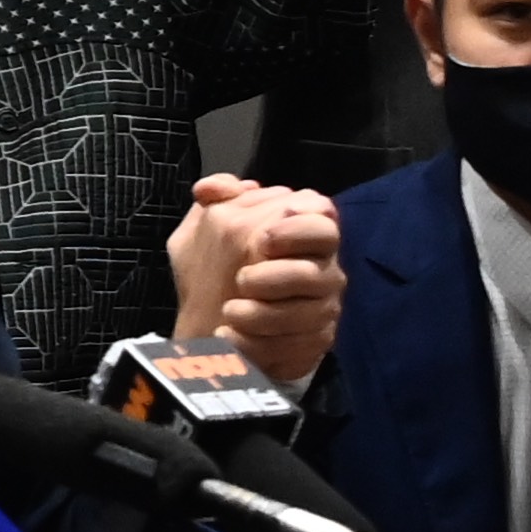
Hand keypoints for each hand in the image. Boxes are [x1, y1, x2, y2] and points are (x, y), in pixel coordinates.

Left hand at [165, 172, 347, 389]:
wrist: (212, 325)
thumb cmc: (220, 272)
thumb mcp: (208, 232)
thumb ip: (213, 205)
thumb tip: (207, 188)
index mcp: (302, 234)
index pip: (324, 215)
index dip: (299, 225)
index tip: (263, 237)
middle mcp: (321, 268)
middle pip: (319, 270)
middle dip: (280, 274)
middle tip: (242, 278)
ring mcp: (323, 307)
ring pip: (309, 310)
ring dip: (263, 313)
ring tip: (229, 311)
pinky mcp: (316, 341)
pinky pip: (298, 343)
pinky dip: (258, 341)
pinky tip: (231, 335)